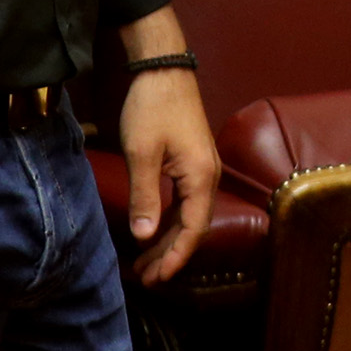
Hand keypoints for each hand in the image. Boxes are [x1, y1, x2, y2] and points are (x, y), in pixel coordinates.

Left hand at [115, 66, 219, 286]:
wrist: (164, 71)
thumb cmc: (152, 109)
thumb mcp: (142, 153)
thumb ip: (144, 196)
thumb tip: (145, 236)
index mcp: (200, 178)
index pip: (192, 229)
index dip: (175, 257)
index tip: (157, 278)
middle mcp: (208, 177)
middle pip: (193, 227)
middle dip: (170, 254)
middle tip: (145, 278)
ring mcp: (202, 170)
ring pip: (189, 216)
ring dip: (168, 239)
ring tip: (145, 262)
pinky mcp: (193, 163)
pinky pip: (185, 202)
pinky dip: (169, 221)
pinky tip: (152, 230)